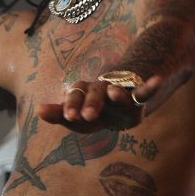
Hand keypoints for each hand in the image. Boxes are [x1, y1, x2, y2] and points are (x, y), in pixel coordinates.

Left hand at [36, 76, 162, 132]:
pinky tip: (157, 79)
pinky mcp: (137, 99)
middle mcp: (101, 89)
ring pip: (117, 91)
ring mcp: (120, 93)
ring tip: (115, 93)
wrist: (119, 102)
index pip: (75, 96)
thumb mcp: (77, 116)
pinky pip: (144, 91)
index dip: (71, 105)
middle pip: (95, 93)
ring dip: (117, 92)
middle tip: (86, 116)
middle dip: (91, 103)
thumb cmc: (95, 111)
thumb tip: (37, 110)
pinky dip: (150, 85)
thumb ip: (58, 114)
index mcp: (85, 93)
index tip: (68, 117)